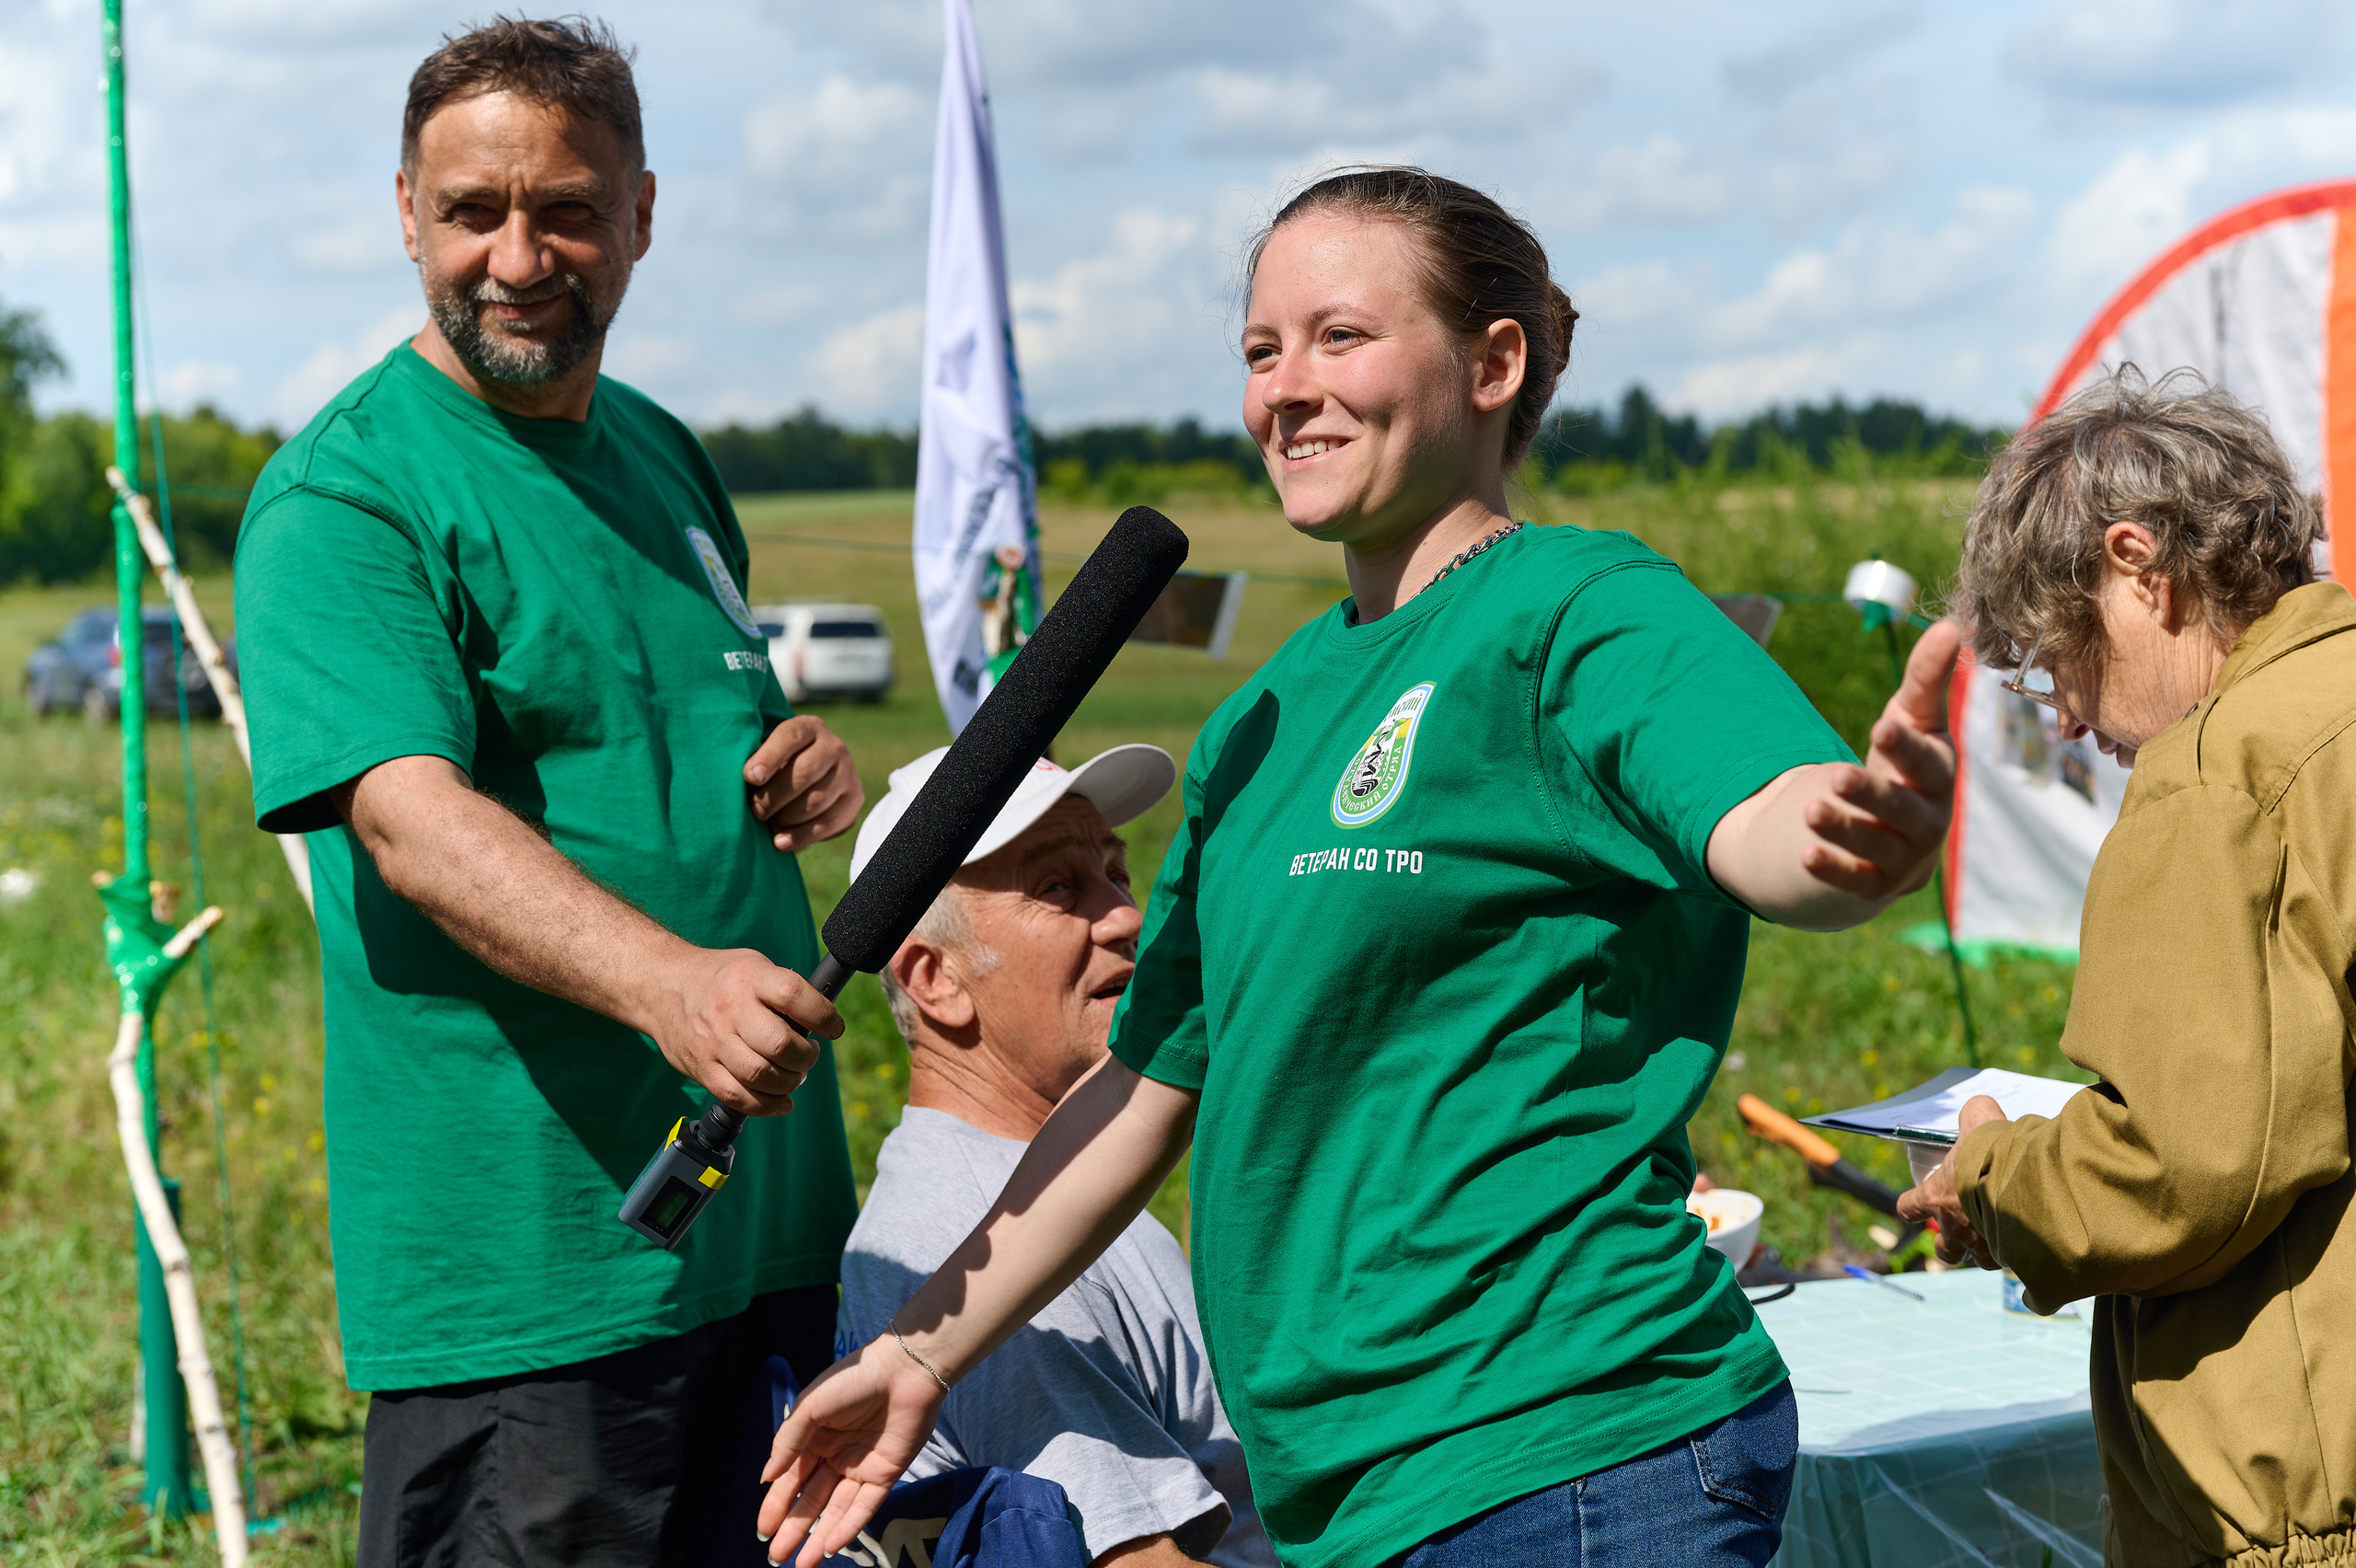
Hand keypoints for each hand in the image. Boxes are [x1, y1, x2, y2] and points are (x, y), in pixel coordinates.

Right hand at [646, 947, 840, 1115]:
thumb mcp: (755, 965)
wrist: (662, 986)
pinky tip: (780, 1101)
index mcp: (750, 978)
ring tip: (793, 1076)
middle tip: (808, 1055)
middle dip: (806, 1058)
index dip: (822, 1016)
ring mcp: (712, 1040)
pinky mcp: (700, 1066)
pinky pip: (737, 1096)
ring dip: (789, 1083)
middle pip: (779, 1045)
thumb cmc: (722, 978)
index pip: (793, 996)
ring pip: (760, 1076)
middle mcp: (730, 1009)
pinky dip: (766, 1106)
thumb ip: (785, 990)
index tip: (833, 1028)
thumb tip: (823, 1022)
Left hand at [747, 717, 863, 852]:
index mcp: (809, 727)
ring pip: (817, 800)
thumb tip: (750, 778)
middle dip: (775, 795)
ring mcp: (849, 773)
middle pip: (805, 771)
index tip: (750, 777)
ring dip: (787, 817)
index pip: (791, 737)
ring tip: (769, 824)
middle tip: (756, 811)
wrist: (809, 778)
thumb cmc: (774, 767)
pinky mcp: (855, 799)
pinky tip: (780, 842)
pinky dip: (802, 836)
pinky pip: (829, 822)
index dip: (769, 757)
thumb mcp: (765, 754)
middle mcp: (834, 747)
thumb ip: (757, 763)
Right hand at [759, 1334, 948, 1565]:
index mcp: (815, 1437)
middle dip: (793, 1529)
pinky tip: (831, 1547)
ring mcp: (861, 1467)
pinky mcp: (887, 1474)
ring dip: (819, 1537)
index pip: (791, 1479)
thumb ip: (788, 1442)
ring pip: (836, 1510)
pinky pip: (865, 1507)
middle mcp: (835, 1456)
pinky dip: (849, 1527)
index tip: (763, 1531)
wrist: (905, 1369)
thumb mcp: (811, 1405)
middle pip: (810, 1500)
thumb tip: (766, 1478)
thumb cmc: (853, 1379)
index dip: (776, 1505)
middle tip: (776, 1558)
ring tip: (801, 1565)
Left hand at [1794, 619, 1960, 899]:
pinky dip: (1832, 869)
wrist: (1894, 833)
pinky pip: (1855, 880)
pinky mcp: (1876, 884)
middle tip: (1838, 776)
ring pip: (1875, 845)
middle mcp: (1930, 820)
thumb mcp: (1910, 718)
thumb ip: (1925, 677)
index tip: (1882, 724)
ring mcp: (1905, 857)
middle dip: (1872, 794)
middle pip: (1904, 809)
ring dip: (1844, 829)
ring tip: (1809, 810)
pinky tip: (1803, 855)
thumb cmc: (1904, 762)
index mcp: (1940, 776)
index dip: (1907, 746)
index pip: (1928, 763)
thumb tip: (1950, 623)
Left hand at [1895, 1094, 2007, 1268]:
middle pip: (1943, 1251)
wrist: (2024, 1182)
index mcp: (1937, 1197)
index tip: (1914, 1205)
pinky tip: (2031, 1248)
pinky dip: (2020, 1258)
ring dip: (1986, 1252)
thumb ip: (1974, 1113)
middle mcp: (1954, 1229)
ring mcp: (1983, 1248)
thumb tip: (1979, 1106)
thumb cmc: (1992, 1153)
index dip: (1910, 1206)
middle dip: (1950, 1245)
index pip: (1908, 1207)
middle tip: (1962, 1232)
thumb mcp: (1979, 1122)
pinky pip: (2014, 1266)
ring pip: (1979, 1262)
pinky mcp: (2011, 1259)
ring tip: (2001, 1241)